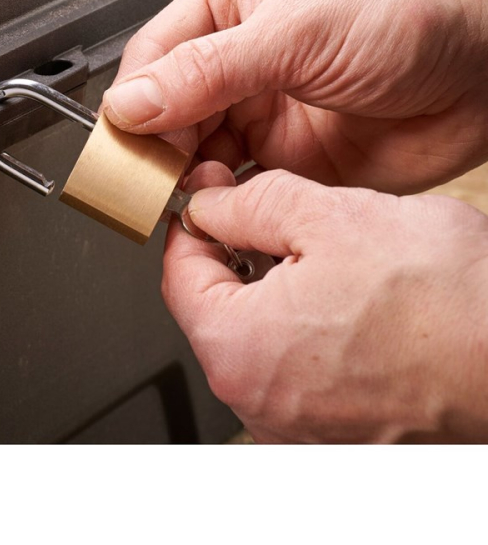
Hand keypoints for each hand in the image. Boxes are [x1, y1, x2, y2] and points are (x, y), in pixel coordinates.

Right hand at [103, 0, 487, 192]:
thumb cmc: (412, 11)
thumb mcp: (296, 30)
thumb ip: (208, 70)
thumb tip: (135, 101)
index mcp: (232, 3)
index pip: (156, 53)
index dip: (134, 98)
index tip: (122, 138)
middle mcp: (242, 56)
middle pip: (169, 107)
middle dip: (156, 143)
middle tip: (146, 177)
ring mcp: (266, 108)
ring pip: (198, 149)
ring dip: (187, 175)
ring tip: (184, 194)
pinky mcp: (292, 156)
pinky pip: (239, 182)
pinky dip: (223, 199)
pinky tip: (218, 205)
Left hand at [168, 164, 487, 442]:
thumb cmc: (448, 303)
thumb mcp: (329, 216)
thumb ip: (249, 203)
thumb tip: (208, 204)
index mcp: (239, 351)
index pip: (178, 275)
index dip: (193, 222)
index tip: (209, 194)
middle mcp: (258, 403)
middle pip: (214, 308)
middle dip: (234, 252)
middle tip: (266, 212)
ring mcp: (298, 427)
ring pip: (256, 336)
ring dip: (271, 287)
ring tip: (317, 251)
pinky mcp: (336, 432)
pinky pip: (294, 366)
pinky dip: (304, 326)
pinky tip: (342, 296)